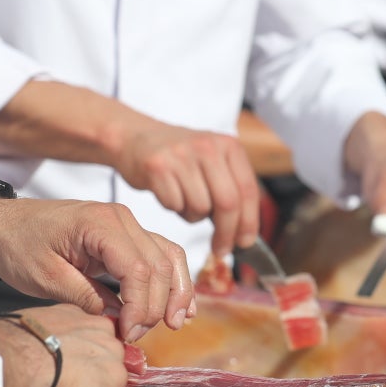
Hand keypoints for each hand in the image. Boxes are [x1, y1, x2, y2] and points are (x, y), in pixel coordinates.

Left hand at [0, 199, 193, 341]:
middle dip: (156, 306)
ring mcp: (126, 225)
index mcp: (99, 224)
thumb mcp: (45, 278)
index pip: (138, 270)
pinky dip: (172, 280)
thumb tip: (119, 317)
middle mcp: (121, 218)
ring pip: (169, 258)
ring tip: (175, 324)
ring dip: (176, 293)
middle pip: (160, 266)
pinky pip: (161, 254)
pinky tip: (180, 305)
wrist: (0, 225)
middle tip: (136, 336)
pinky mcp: (125, 236)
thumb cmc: (17, 246)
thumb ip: (85, 297)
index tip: (127, 334)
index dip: (139, 308)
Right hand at [0, 306, 128, 386]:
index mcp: (90, 322)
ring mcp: (113, 370)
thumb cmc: (10, 344)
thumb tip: (47, 355)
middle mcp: (109, 341)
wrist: (9, 358)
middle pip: (99, 377)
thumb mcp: (38, 328)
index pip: (91, 353)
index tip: (48, 380)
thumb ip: (52, 339)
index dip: (71, 372)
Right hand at [114, 117, 260, 260]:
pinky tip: (169, 193)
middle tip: (221, 249)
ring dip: (193, 215)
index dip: (249, 222)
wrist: (136, 137)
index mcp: (228, 145)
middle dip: (227, 233)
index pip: (248, 190)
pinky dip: (174, 208)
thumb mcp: (213, 161)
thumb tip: (244, 235)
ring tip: (184, 199)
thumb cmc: (179, 158)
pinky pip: (175, 205)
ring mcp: (181, 155)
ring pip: (200, 208)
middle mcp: (207, 147)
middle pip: (228, 203)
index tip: (245, 243)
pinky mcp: (157, 167)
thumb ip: (232, 189)